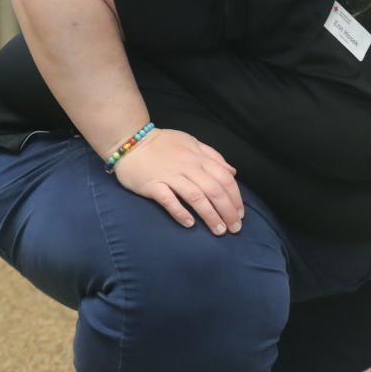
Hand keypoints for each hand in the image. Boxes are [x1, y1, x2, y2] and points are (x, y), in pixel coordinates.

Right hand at [110, 128, 242, 234]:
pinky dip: (180, 212)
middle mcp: (188, 167)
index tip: (240, 214)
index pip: (224, 178)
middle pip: (214, 190)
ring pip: (196, 197)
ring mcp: (169, 176)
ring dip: (210, 215)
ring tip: (219, 230)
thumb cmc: (163, 144)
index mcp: (199, 158)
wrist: (130, 141)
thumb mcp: (192, 143)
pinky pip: (168, 200)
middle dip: (227, 210)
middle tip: (234, 228)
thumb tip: (232, 172)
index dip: (235, 197)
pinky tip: (190, 224)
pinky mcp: (152, 185)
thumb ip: (213, 157)